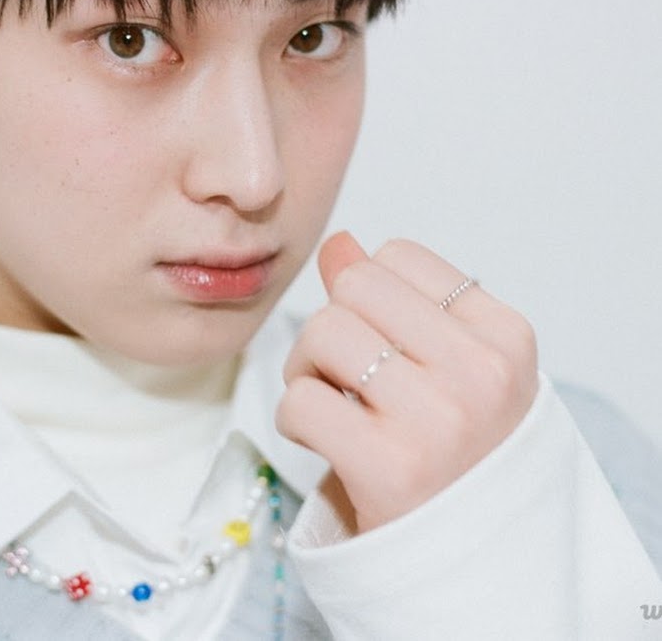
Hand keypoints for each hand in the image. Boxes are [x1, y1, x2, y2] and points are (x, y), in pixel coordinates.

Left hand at [277, 232, 537, 533]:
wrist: (476, 556)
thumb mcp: (449, 364)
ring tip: (332, 403)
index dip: (369, 294)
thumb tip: (340, 242)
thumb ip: (394, 298)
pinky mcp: (390, 468)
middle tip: (344, 373)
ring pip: (322, 332)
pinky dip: (294, 417)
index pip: (398, 256)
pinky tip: (323, 440)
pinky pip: (300, 401)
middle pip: (353, 287)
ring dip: (306, 369)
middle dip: (332, 324)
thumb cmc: (458, 447)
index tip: (383, 340)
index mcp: (503, 335)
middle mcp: (480, 372)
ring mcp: (438, 420)